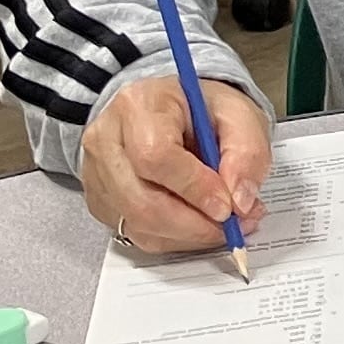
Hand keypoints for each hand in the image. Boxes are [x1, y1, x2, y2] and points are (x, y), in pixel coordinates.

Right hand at [77, 75, 271, 250]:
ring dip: (190, 235)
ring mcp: (96, 174)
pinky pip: (136, 234)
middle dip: (196, 224)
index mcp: (139, 106)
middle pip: (141, 201)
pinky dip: (175, 238)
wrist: (170, 110)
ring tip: (224, 223)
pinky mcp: (100, 201)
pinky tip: (199, 223)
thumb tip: (239, 201)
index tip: (229, 206)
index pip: (155, 157)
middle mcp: (106, 140)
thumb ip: (247, 152)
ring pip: (138, 224)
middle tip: (236, 225)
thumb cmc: (201, 110)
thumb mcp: (239, 114)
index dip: (195, 188)